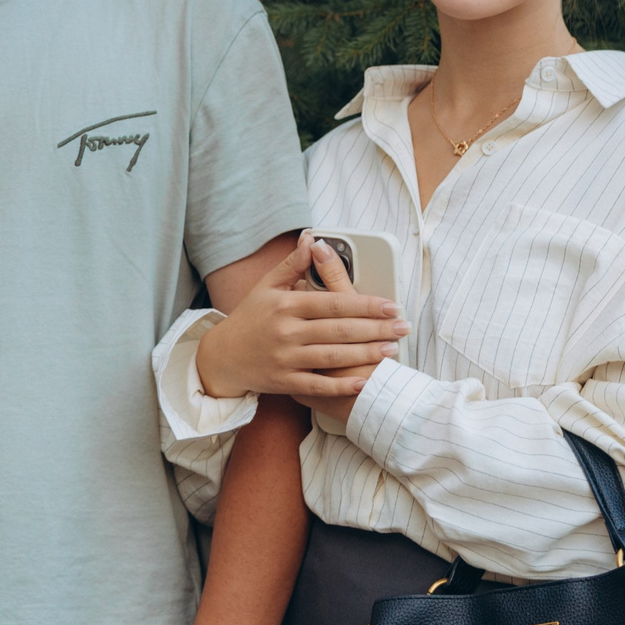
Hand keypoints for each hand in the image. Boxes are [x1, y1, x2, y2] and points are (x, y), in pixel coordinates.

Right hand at [194, 235, 403, 402]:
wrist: (222, 357)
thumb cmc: (249, 319)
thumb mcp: (267, 286)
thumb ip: (293, 264)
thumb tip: (313, 238)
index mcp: (286, 305)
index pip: (334, 303)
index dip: (366, 305)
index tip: (392, 306)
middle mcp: (286, 331)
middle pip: (339, 330)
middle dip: (375, 329)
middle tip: (403, 328)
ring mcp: (285, 358)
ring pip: (332, 357)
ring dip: (365, 354)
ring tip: (391, 350)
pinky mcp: (284, 383)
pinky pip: (317, 385)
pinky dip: (341, 385)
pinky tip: (363, 380)